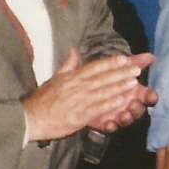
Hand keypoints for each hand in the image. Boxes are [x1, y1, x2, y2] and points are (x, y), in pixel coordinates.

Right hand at [24, 48, 155, 142]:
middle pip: (102, 78)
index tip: (124, 59)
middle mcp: (77, 87)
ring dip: (119, 87)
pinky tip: (122, 102)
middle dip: (120, 73)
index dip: (110, 63)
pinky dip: (110, 105)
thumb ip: (68, 65)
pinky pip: (98, 109)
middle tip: (136, 69)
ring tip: (134, 83)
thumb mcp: (55, 78)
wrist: (31, 118)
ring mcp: (79, 101)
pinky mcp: (79, 116)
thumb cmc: (43, 99)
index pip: (94, 67)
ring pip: (103, 92)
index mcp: (72, 77)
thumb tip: (73, 50)